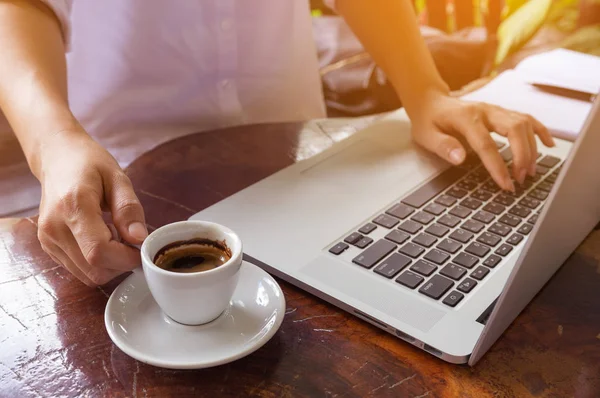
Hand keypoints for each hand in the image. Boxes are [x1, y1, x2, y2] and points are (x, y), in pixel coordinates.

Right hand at [36, 128, 146, 285]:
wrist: (57, 158)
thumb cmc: (89, 163)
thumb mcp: (118, 177)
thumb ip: (129, 209)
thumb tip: (139, 238)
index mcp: (73, 207)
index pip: (99, 252)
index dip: (126, 258)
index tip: (142, 247)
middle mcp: (54, 228)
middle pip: (94, 270)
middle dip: (121, 264)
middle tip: (130, 241)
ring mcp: (48, 240)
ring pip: (87, 275)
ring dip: (110, 265)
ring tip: (115, 236)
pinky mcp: (48, 247)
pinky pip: (79, 270)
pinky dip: (97, 263)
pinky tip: (101, 239)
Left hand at [410, 94, 554, 190]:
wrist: (431, 103)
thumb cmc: (429, 122)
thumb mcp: (427, 136)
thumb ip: (443, 146)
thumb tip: (460, 158)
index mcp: (465, 118)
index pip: (486, 144)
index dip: (498, 166)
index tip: (506, 184)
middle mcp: (485, 111)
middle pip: (515, 129)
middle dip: (522, 156)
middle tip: (521, 179)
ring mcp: (496, 110)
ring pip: (524, 124)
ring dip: (531, 148)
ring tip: (529, 172)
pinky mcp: (502, 112)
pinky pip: (527, 118)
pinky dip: (540, 131)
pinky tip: (549, 145)